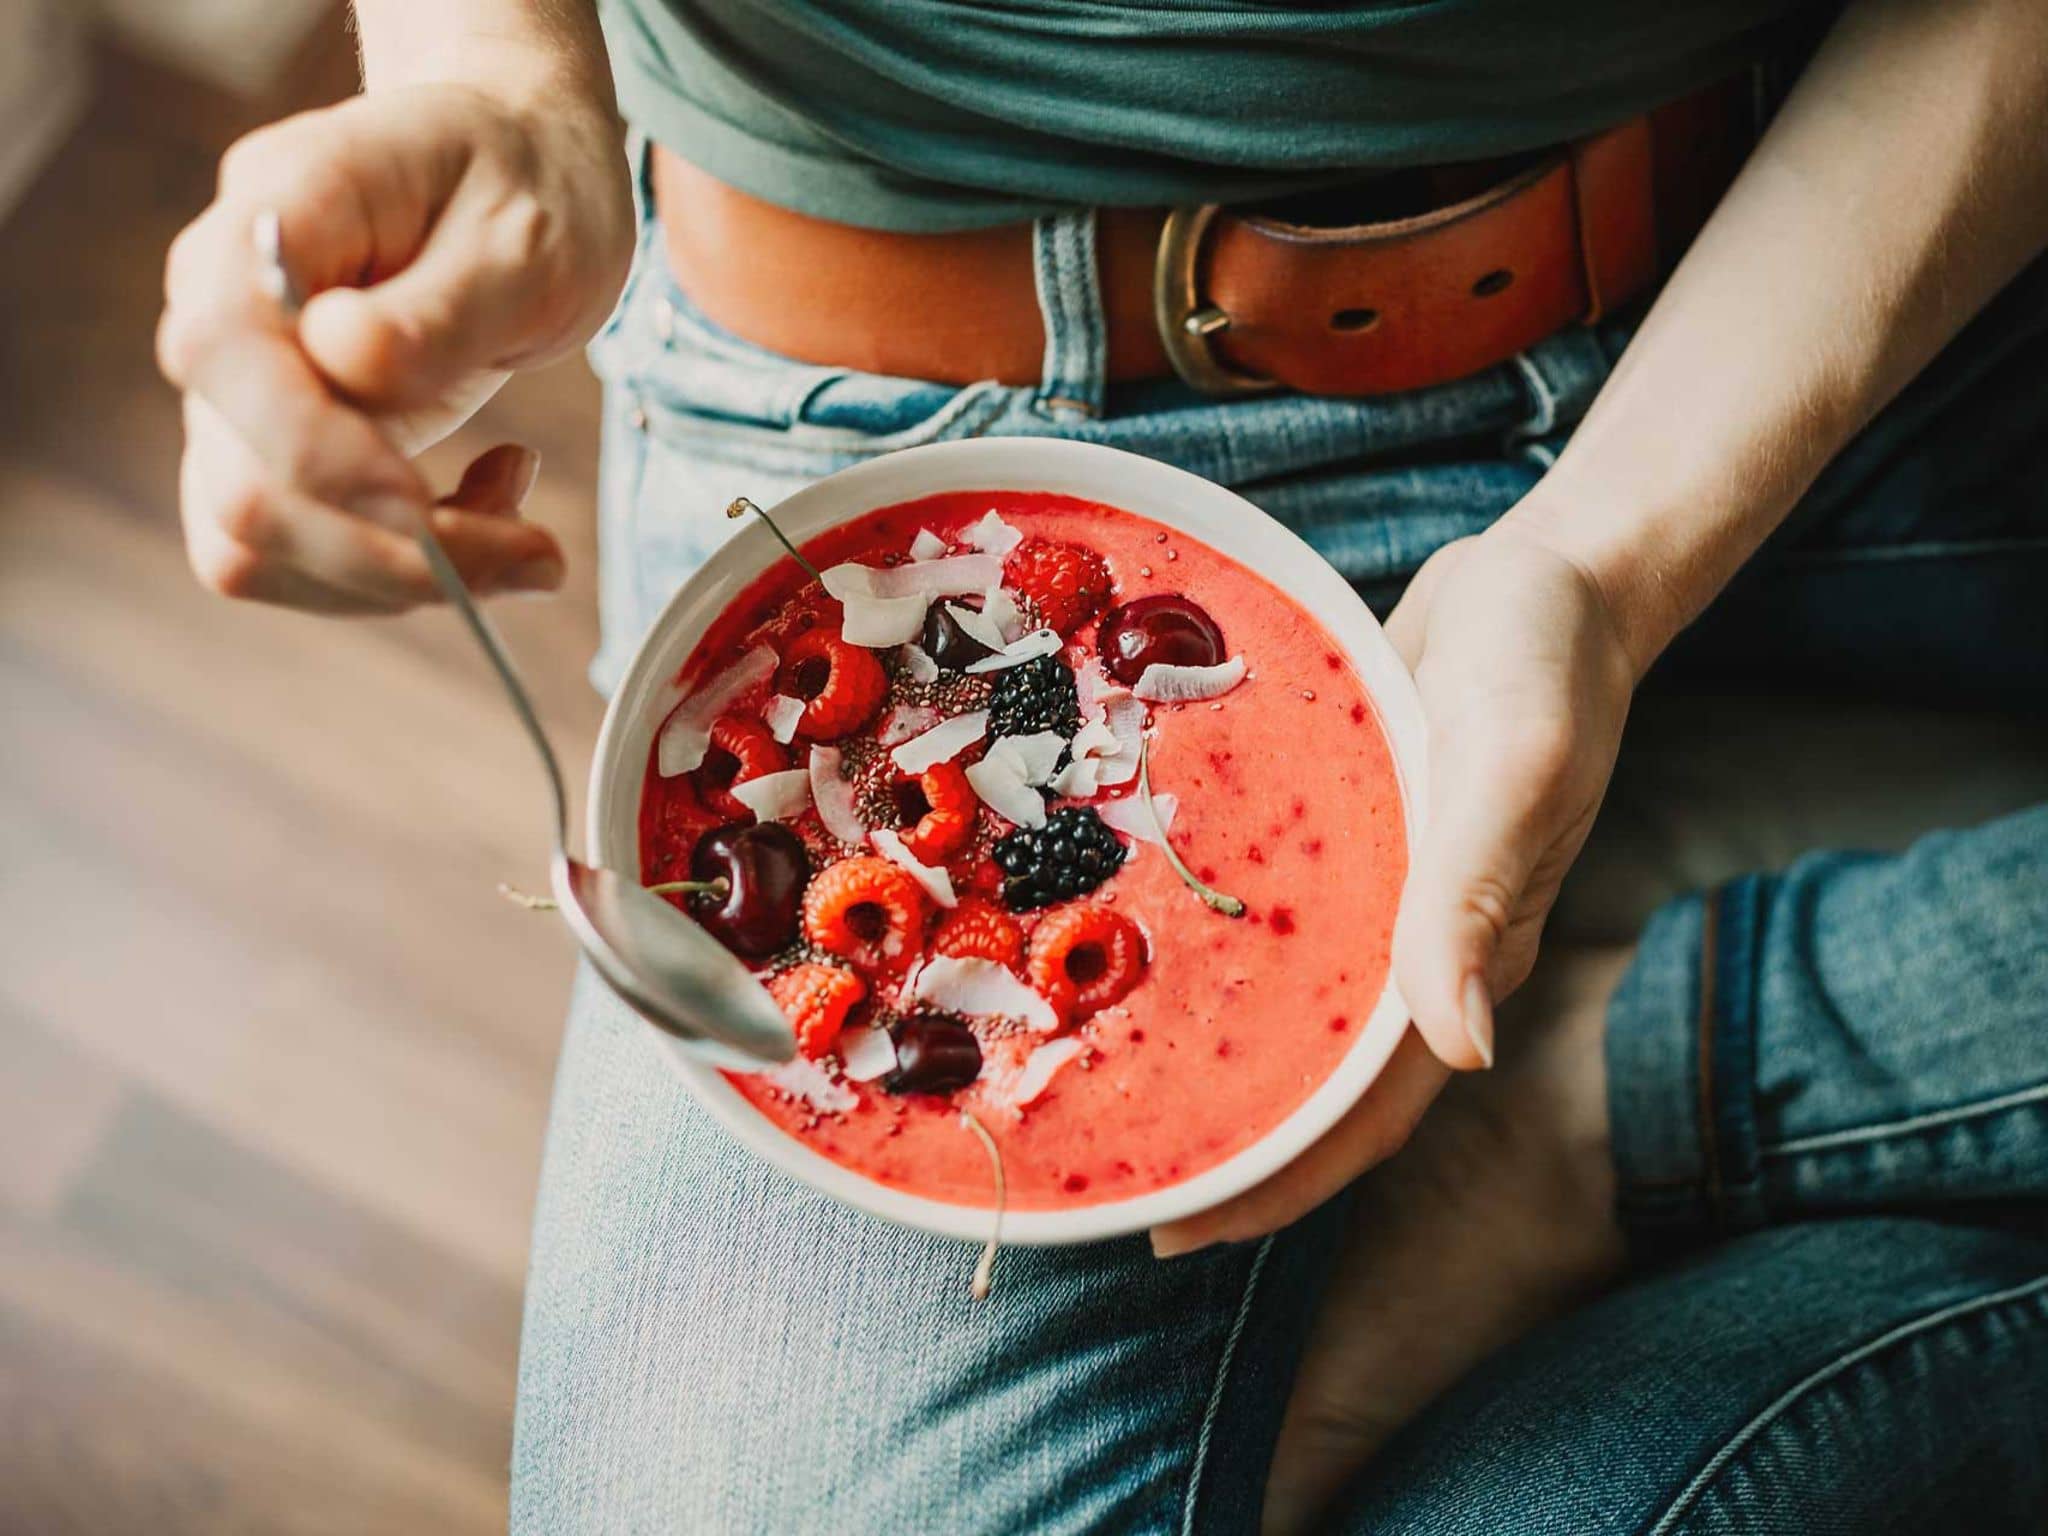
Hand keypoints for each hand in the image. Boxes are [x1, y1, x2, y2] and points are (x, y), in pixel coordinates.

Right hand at [157, 81, 632, 610]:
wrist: (522, 171)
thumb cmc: (526, 188)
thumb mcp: (525, 235)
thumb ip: (439, 307)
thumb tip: (341, 359)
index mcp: (272, 215)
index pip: (224, 354)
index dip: (316, 453)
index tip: (431, 504)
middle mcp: (223, 308)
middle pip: (243, 488)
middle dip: (393, 554)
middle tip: (539, 555)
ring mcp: (239, 392)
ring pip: (259, 547)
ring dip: (404, 576)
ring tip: (526, 528)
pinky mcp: (275, 453)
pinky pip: (301, 559)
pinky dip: (400, 571)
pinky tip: (488, 508)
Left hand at [1151, 522, 1636, 1253]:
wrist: (1549, 577)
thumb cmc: (1546, 663)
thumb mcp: (1514, 764)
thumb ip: (1480, 894)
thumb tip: (1463, 1048)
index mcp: (1464, 959)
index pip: (1366, 1110)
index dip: (1280, 1180)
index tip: (1176, 1228)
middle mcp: (1410, 947)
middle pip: (1308, 1076)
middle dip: (1218, 1134)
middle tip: (1098, 1170)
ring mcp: (1376, 895)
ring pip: (1283, 1002)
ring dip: (1202, 1044)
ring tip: (1085, 1071)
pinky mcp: (1342, 838)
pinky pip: (1270, 914)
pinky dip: (1206, 941)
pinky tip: (1121, 936)